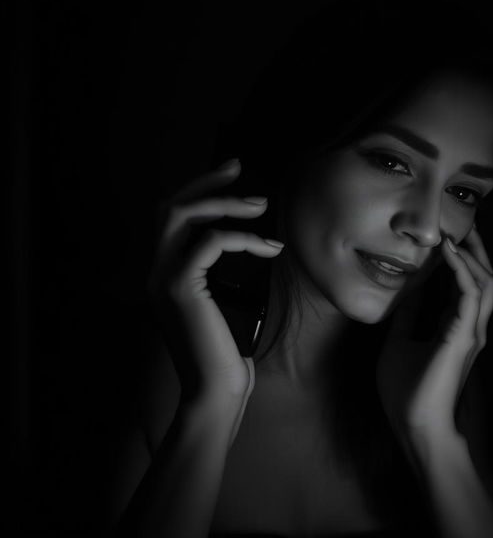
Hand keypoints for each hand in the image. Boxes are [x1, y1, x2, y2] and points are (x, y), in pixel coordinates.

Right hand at [146, 158, 284, 410]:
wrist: (215, 391)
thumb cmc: (225, 351)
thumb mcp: (222, 303)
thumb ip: (220, 274)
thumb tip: (244, 241)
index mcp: (164, 274)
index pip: (171, 218)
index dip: (199, 190)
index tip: (230, 174)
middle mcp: (155, 272)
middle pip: (170, 207)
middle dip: (206, 183)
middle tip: (239, 169)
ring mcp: (163, 278)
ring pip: (183, 216)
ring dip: (226, 203)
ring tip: (262, 205)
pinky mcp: (181, 288)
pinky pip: (211, 243)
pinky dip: (243, 238)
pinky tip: (269, 247)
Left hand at [376, 224, 492, 440]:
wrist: (416, 427)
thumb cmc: (407, 393)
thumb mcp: (398, 344)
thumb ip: (406, 318)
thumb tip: (404, 294)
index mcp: (454, 329)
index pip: (462, 287)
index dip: (455, 262)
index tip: (443, 240)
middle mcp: (469, 327)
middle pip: (482, 280)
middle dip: (474, 252)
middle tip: (463, 227)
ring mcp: (472, 331)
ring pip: (484, 282)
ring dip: (472, 255)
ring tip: (456, 232)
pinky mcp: (466, 335)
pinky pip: (471, 293)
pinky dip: (461, 269)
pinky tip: (446, 252)